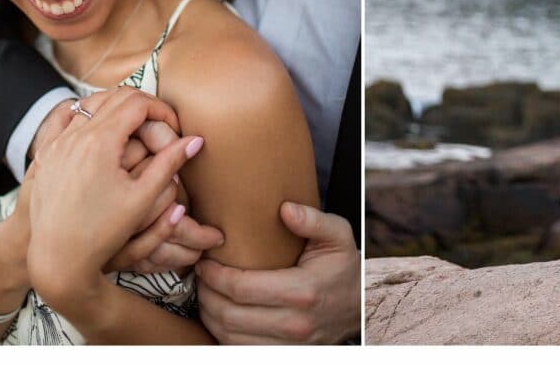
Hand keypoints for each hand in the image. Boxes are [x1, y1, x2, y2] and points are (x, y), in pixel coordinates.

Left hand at [26, 87, 203, 309]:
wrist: (56, 260)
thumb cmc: (102, 234)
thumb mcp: (142, 199)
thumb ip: (170, 164)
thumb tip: (196, 140)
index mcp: (100, 142)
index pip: (138, 102)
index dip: (162, 110)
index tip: (175, 130)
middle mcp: (74, 136)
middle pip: (115, 96)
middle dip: (144, 106)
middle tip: (160, 127)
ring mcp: (56, 143)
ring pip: (90, 104)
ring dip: (117, 109)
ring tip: (135, 131)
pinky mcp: (45, 155)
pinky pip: (66, 120)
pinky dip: (86, 116)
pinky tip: (99, 131)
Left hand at [195, 202, 359, 343]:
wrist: (359, 305)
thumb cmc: (343, 266)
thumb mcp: (337, 235)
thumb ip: (313, 220)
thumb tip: (285, 209)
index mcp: (302, 292)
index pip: (242, 288)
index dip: (216, 276)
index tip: (205, 261)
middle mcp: (294, 324)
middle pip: (229, 315)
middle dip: (206, 294)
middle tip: (199, 275)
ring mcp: (289, 345)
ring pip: (230, 337)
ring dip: (210, 315)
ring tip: (205, 292)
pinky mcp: (283, 354)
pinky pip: (240, 350)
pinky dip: (222, 333)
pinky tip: (219, 314)